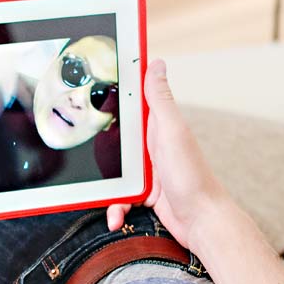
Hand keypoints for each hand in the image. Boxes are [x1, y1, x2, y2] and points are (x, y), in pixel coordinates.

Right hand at [107, 60, 226, 250]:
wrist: (202, 221)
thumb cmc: (191, 176)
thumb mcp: (172, 131)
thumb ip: (159, 100)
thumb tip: (155, 62)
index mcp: (157, 126)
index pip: (130, 103)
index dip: (110, 96)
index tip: (88, 92)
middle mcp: (151, 146)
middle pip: (113, 140)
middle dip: (97, 152)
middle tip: (80, 160)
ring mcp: (147, 171)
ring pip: (112, 172)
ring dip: (106, 190)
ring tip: (110, 202)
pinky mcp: (144, 193)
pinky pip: (120, 197)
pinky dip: (116, 208)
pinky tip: (117, 218)